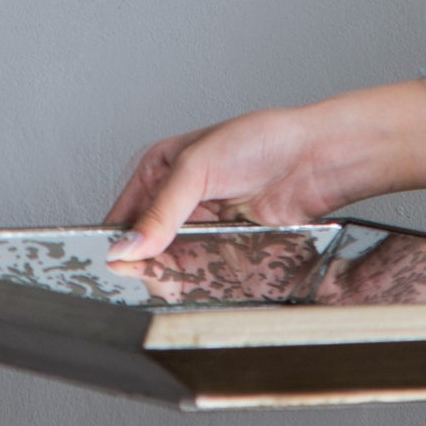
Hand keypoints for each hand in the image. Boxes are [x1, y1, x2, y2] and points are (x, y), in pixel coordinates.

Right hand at [105, 80, 425, 262]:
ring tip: (170, 284)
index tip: (110, 264)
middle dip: (145, 262)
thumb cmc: (262, 141)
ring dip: (173, 275)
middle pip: (147, 244)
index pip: (124, 213)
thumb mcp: (196, 168)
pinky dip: (200, 281)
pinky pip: (207, 273)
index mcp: (160, 170)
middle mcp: (179, 200)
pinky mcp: (229, 248)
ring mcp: (205, 226)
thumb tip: (129, 244)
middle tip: (141, 278)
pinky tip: (198, 285)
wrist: (315, 161)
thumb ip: (161, 211)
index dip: (115, 240)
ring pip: (175, 262)